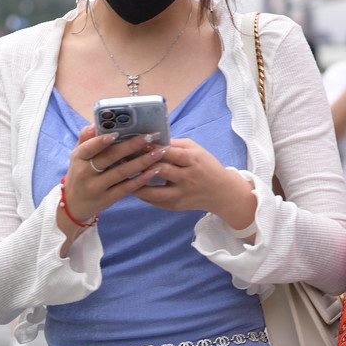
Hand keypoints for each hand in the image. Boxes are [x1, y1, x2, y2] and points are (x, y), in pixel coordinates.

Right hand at [62, 124, 166, 224]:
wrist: (74, 204)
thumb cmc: (80, 173)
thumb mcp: (78, 156)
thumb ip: (86, 139)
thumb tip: (94, 124)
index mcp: (78, 158)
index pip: (88, 148)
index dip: (101, 141)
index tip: (116, 133)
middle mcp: (85, 173)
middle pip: (109, 158)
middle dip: (131, 147)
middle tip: (149, 138)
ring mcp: (96, 187)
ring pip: (122, 172)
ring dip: (142, 162)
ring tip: (159, 152)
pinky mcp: (107, 199)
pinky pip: (126, 188)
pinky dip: (140, 179)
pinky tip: (154, 171)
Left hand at [136, 138, 257, 229]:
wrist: (221, 192)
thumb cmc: (206, 166)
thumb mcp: (196, 150)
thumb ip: (176, 144)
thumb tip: (153, 139)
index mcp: (192, 160)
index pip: (169, 152)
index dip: (152, 147)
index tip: (136, 142)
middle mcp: (187, 178)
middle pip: (160, 170)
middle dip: (141, 163)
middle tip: (123, 157)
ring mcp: (180, 194)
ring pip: (153, 191)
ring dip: (136, 183)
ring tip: (124, 175)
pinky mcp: (176, 206)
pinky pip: (154, 201)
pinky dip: (142, 194)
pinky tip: (132, 186)